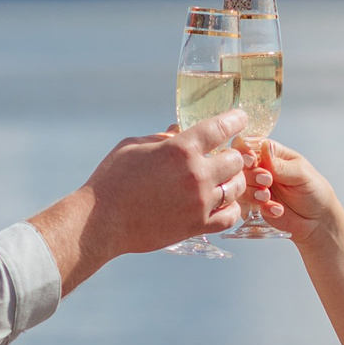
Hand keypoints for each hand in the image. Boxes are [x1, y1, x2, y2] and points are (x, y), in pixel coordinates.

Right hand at [85, 112, 248, 251]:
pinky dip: (231, 208)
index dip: (235, 120)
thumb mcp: (134, 146)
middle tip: (223, 156)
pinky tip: (223, 203)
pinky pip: (230, 217)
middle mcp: (196, 175)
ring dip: (232, 181)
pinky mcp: (197, 226)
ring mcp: (199, 202)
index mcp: (180, 149)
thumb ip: (161, 138)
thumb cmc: (113, 179)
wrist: (102, 221)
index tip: (241, 118)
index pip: (220, 127)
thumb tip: (178, 130)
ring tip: (224, 180)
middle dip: (231, 155)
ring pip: (236, 188)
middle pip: (235, 160)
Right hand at [244, 139, 339, 245]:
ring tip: (269, 198)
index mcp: (271, 153)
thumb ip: (280, 164)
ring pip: (239, 186)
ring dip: (253, 192)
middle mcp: (260, 168)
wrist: (318, 221)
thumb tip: (264, 146)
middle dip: (250, 175)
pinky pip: (246, 206)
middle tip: (267, 181)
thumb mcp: (301, 174)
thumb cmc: (314, 191)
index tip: (252, 161)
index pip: (249, 144)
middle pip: (239, 166)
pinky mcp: (254, 206)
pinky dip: (261, 208)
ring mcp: (256, 187)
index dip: (245, 151)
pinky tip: (277, 210)